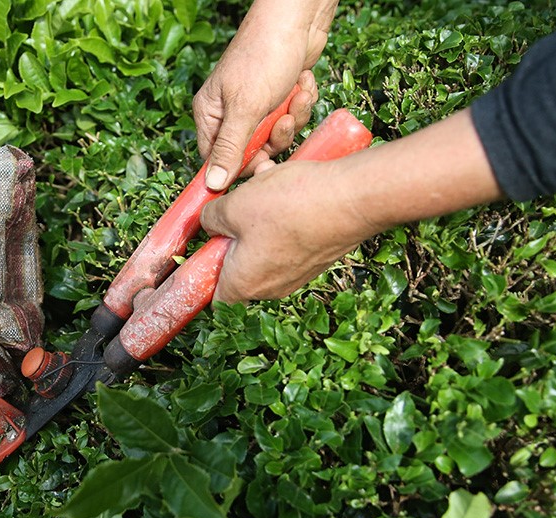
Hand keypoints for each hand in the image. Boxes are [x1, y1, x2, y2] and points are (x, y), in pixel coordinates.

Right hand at [193, 0, 338, 190]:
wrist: (298, 20)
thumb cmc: (265, 55)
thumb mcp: (246, 108)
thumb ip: (230, 148)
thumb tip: (212, 185)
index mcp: (210, 114)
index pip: (216, 159)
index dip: (240, 166)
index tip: (262, 165)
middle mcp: (230, 112)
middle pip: (251, 151)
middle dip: (274, 137)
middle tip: (283, 121)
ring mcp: (257, 106)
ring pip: (276, 136)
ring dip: (292, 119)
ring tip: (295, 95)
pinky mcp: (280, 99)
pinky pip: (292, 119)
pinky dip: (301, 104)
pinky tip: (302, 84)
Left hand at [200, 159, 380, 301]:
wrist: (355, 198)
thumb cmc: (292, 205)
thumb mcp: (234, 204)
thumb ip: (211, 218)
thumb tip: (210, 222)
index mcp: (245, 284)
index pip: (213, 295)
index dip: (202, 272)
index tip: (200, 246)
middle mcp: (271, 287)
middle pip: (237, 265)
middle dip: (231, 231)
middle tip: (232, 204)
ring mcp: (296, 273)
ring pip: (263, 244)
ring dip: (257, 215)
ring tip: (262, 184)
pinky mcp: (315, 255)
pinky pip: (287, 236)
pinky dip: (281, 213)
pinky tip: (285, 185)